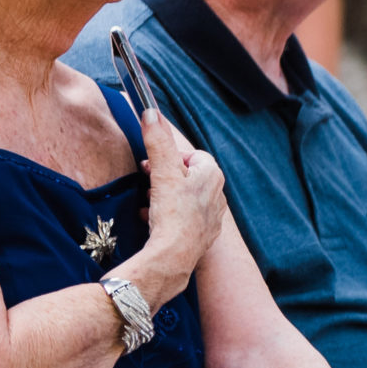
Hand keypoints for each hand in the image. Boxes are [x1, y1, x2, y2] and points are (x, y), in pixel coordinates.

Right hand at [137, 110, 225, 276]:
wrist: (174, 256)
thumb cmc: (173, 212)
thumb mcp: (163, 171)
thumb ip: (158, 141)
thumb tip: (150, 111)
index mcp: (213, 177)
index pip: (194, 155)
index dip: (171, 158)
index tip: (152, 165)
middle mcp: (218, 196)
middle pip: (188, 177)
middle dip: (165, 177)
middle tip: (148, 182)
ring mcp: (212, 218)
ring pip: (184, 198)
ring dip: (164, 196)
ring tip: (150, 202)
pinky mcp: (203, 236)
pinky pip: (184, 218)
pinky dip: (168, 215)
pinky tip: (153, 220)